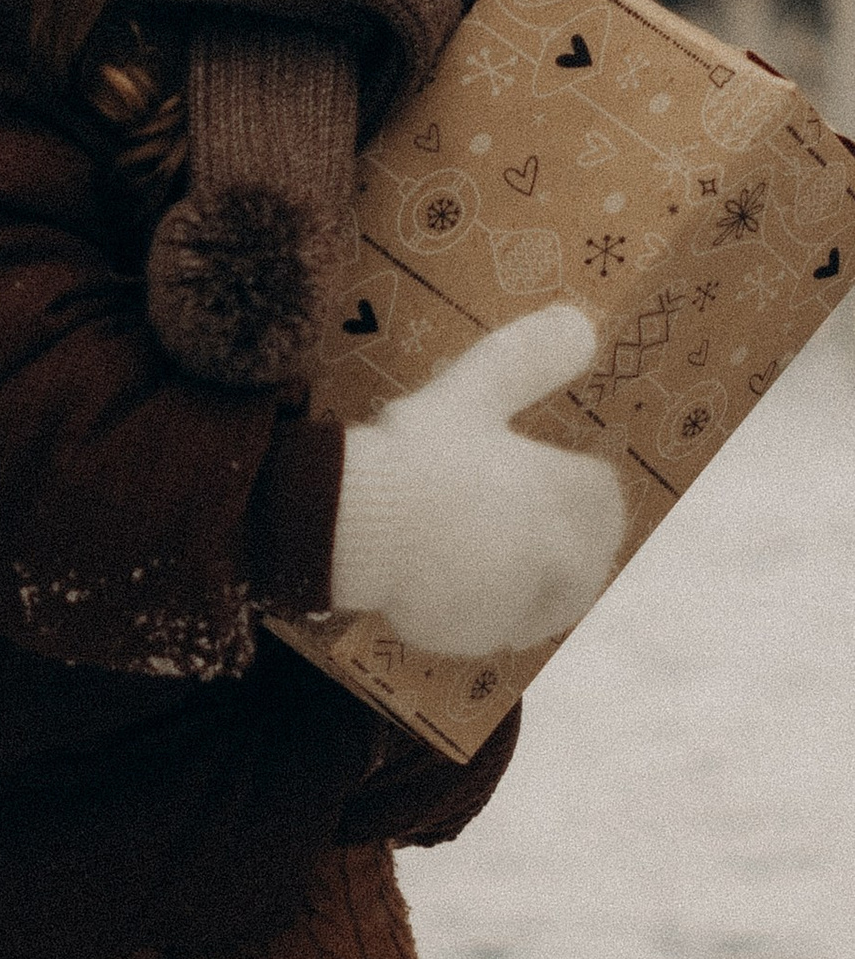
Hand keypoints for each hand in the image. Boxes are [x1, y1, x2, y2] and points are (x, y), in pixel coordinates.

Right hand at [329, 302, 624, 655]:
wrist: (355, 521)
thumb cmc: (417, 451)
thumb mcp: (471, 392)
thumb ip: (528, 360)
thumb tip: (583, 323)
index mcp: (567, 496)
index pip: (602, 494)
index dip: (580, 483)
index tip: (557, 477)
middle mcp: (560, 557)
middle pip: (587, 558)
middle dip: (568, 547)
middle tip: (525, 531)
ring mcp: (519, 603)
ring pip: (547, 601)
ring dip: (532, 588)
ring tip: (490, 566)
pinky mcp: (476, 635)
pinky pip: (493, 628)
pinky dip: (478, 615)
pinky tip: (445, 590)